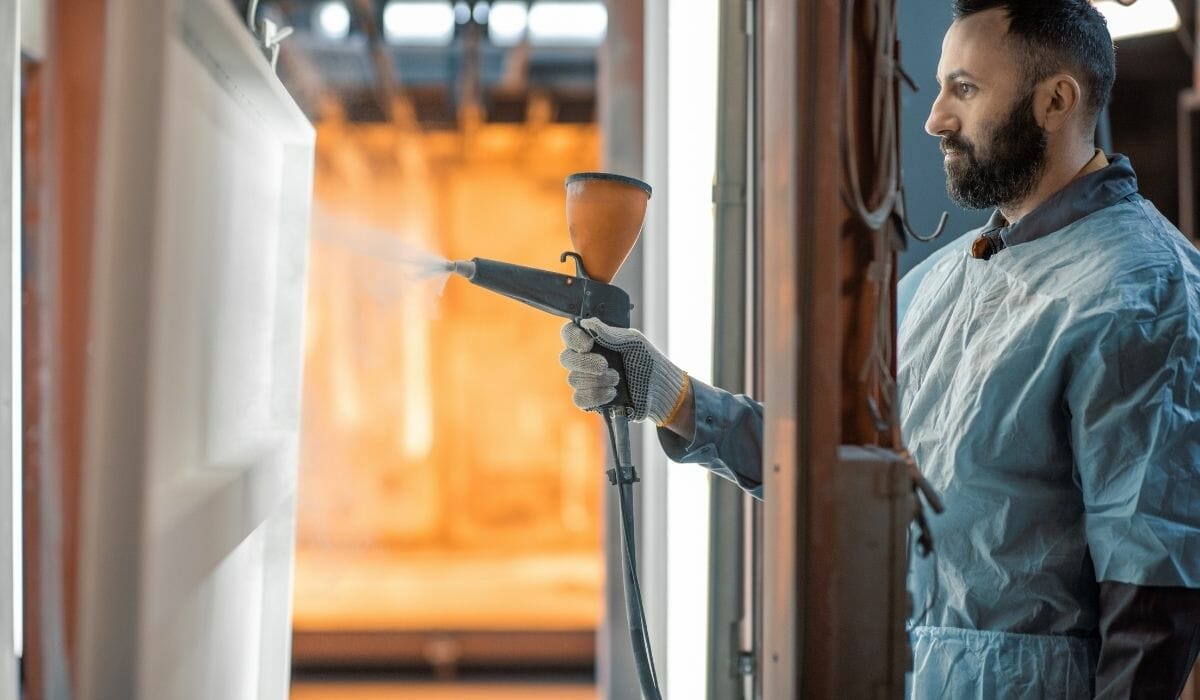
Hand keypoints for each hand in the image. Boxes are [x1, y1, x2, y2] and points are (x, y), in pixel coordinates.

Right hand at [558, 317, 687, 423]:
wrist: (660, 389)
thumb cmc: (648, 360)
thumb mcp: (633, 342)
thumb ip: (610, 333)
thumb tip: (587, 323)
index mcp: (594, 340)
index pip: (569, 334)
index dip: (573, 338)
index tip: (588, 344)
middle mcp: (586, 359)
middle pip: (566, 358)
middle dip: (585, 363)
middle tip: (605, 365)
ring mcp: (587, 380)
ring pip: (573, 379)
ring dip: (597, 381)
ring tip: (617, 379)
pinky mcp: (592, 400)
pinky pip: (579, 399)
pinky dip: (595, 396)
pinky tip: (612, 393)